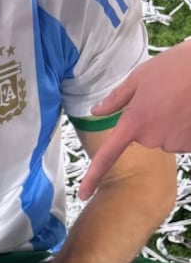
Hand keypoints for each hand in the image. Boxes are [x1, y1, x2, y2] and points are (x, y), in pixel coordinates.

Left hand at [80, 44, 190, 200]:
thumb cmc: (176, 67)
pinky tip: (190, 109)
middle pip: (146, 137)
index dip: (93, 176)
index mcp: (134, 122)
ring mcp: (174, 144)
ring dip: (172, 123)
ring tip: (182, 99)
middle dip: (153, 120)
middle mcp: (152, 139)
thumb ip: (116, 99)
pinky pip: (183, 140)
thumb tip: (96, 111)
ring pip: (166, 139)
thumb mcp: (140, 76)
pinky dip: (186, 127)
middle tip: (166, 97)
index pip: (107, 156)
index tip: (83, 194)